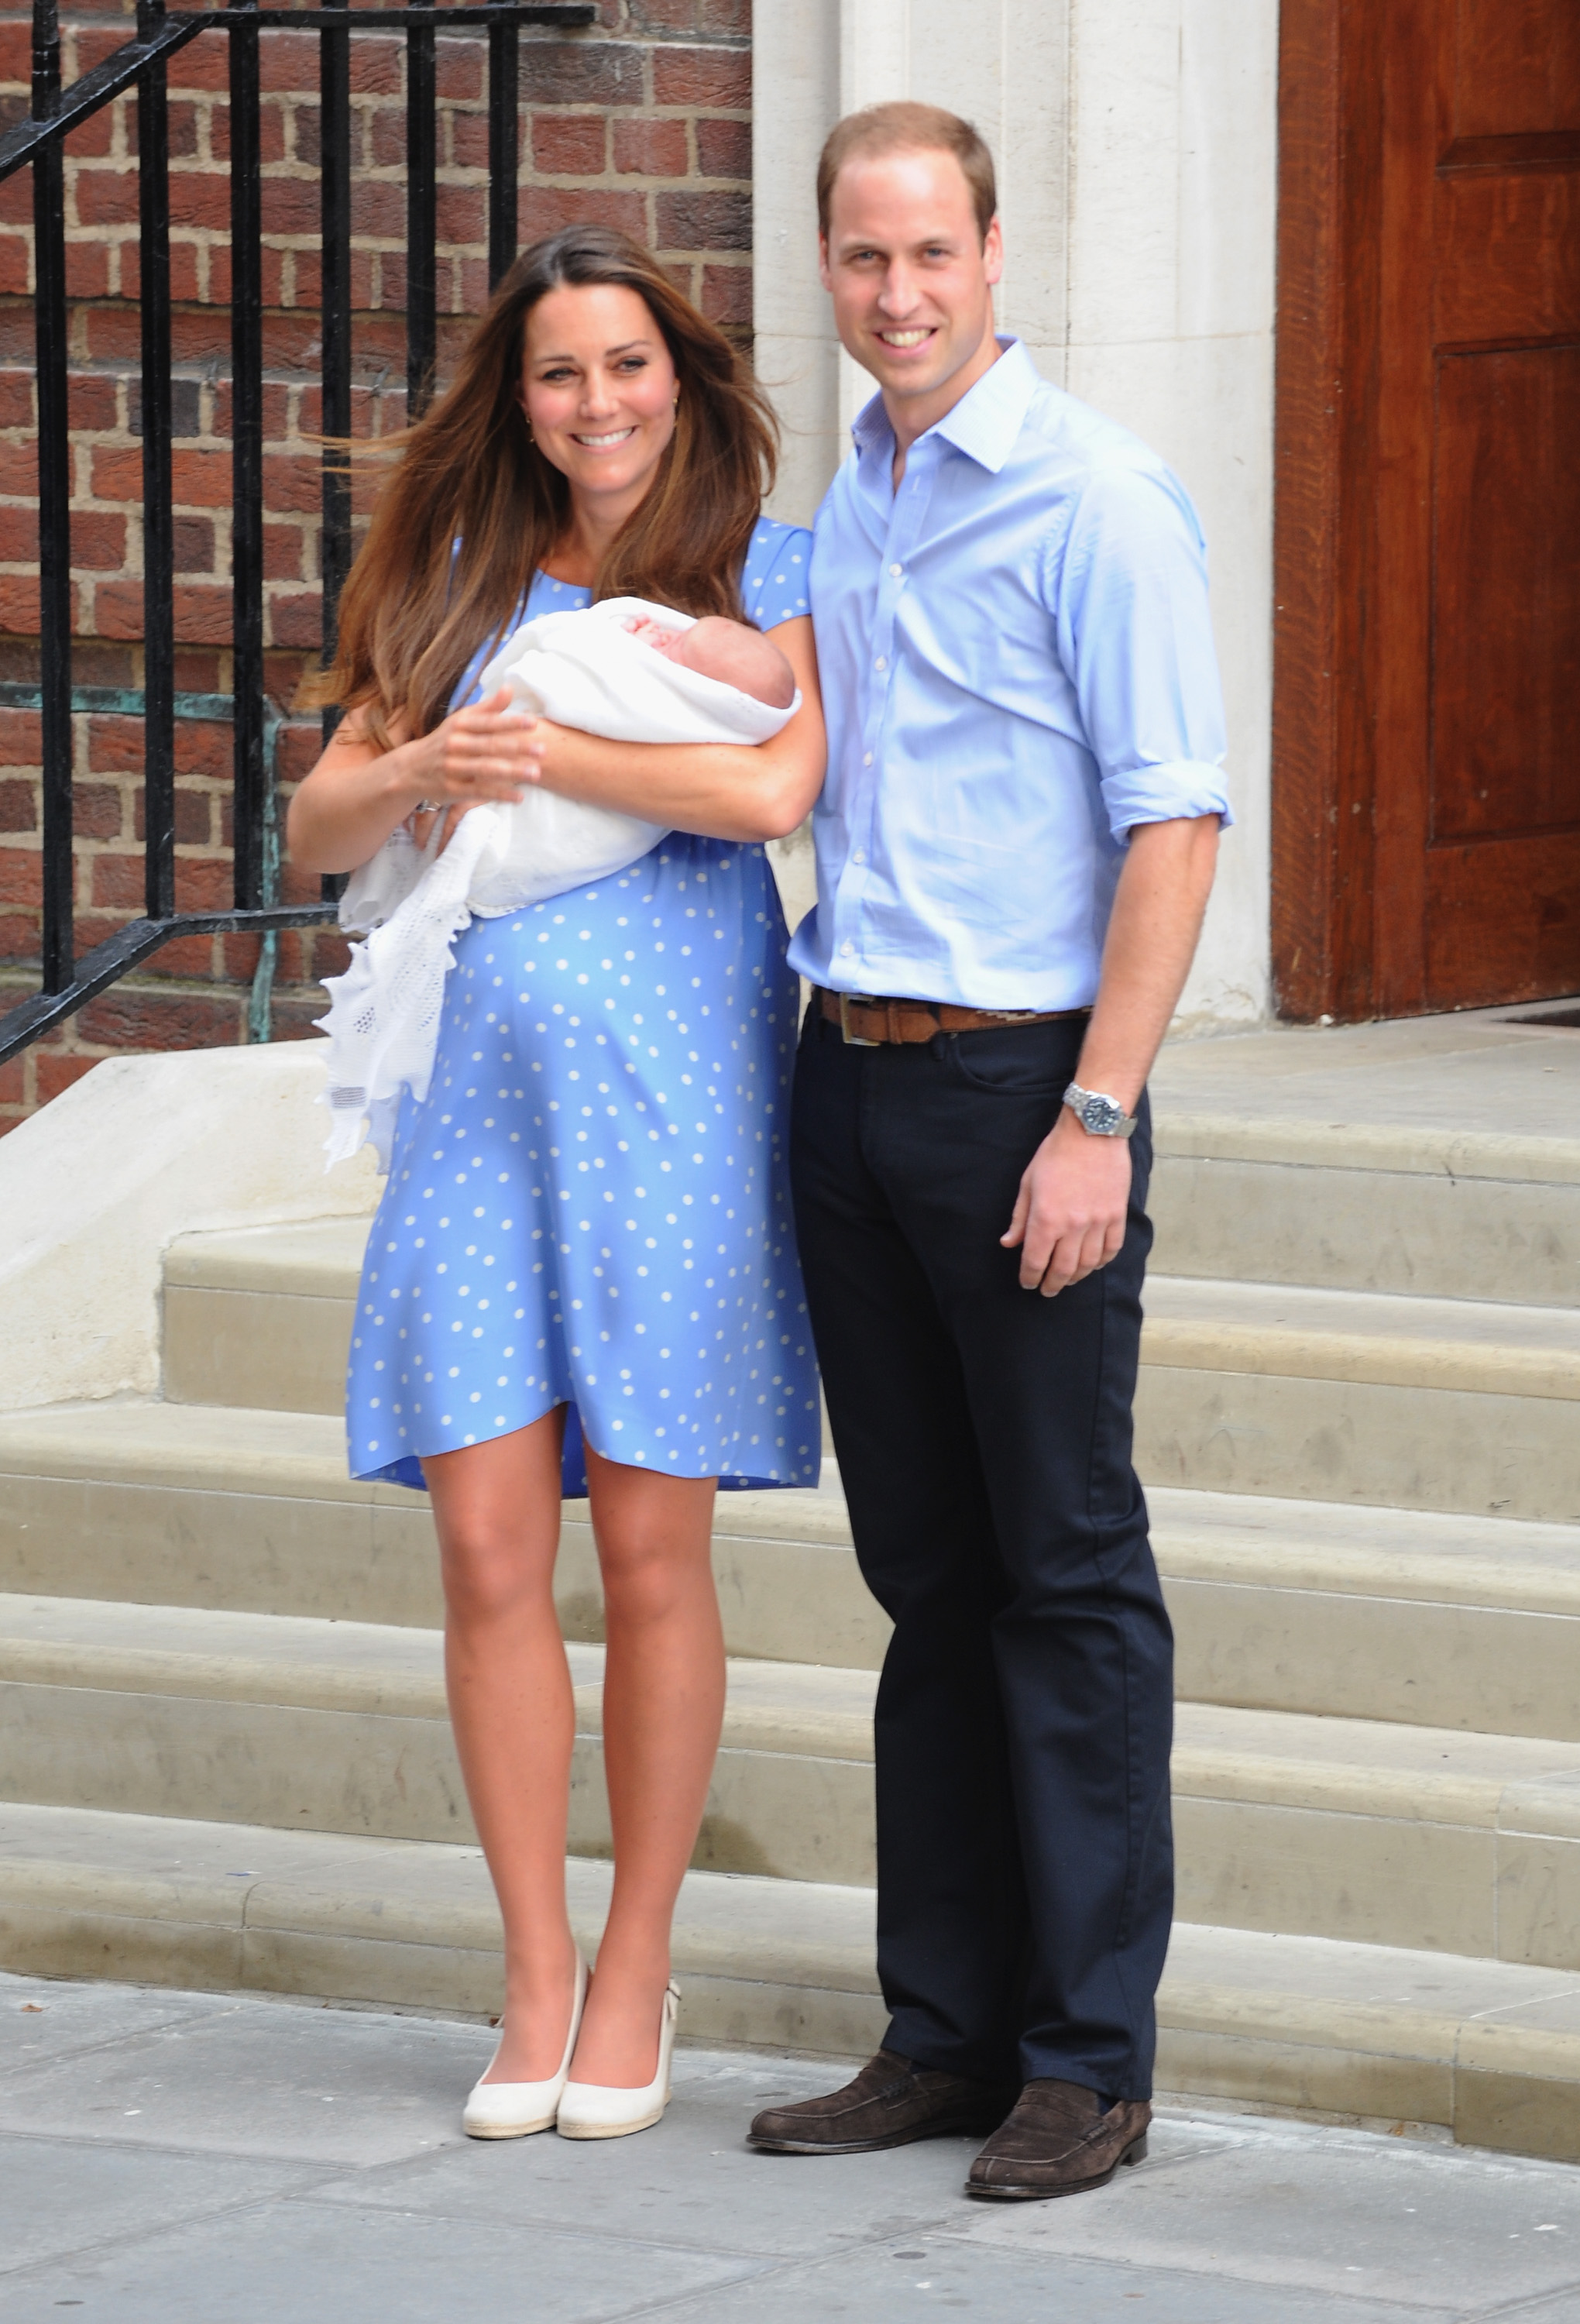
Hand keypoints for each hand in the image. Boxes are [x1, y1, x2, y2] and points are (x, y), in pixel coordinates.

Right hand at [407, 686, 543, 809]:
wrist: (411, 769)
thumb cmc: (446, 740)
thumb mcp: (462, 720)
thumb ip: (488, 707)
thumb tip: (510, 687)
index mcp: (459, 725)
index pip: (488, 723)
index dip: (510, 722)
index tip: (533, 723)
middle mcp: (454, 745)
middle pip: (489, 746)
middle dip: (517, 748)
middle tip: (543, 750)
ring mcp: (452, 768)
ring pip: (485, 770)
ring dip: (512, 772)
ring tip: (536, 773)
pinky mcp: (451, 790)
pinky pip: (479, 792)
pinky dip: (500, 794)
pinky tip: (520, 796)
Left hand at [1000, 1107, 1130, 1294]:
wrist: (1092, 1132)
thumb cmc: (1055, 1154)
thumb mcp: (1028, 1184)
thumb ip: (1019, 1218)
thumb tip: (1009, 1243)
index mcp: (1046, 1219)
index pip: (1036, 1261)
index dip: (1030, 1277)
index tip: (1027, 1284)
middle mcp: (1073, 1226)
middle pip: (1063, 1269)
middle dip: (1052, 1284)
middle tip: (1047, 1290)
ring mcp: (1098, 1222)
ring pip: (1088, 1264)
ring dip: (1076, 1277)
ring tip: (1068, 1280)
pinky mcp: (1116, 1215)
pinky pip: (1111, 1248)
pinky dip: (1102, 1261)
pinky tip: (1094, 1264)